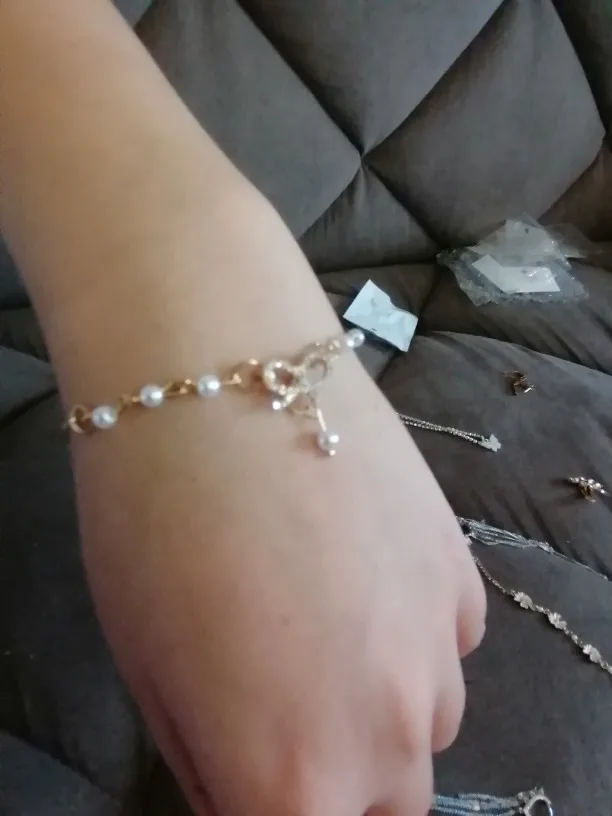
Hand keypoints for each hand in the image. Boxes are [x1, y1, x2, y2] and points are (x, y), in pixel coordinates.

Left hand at [77, 362, 485, 815]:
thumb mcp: (152, 674)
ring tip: (320, 629)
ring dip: (378, 711)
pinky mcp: (461, 573)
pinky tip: (359, 574)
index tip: (247, 779)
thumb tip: (253, 792)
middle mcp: (387, 731)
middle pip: (381, 810)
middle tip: (278, 715)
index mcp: (293, 777)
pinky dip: (409, 638)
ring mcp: (437, 649)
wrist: (220, 377)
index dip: (265, 810)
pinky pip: (446, 647)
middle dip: (329, 786)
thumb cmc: (149, 526)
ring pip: (425, 731)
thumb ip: (216, 765)